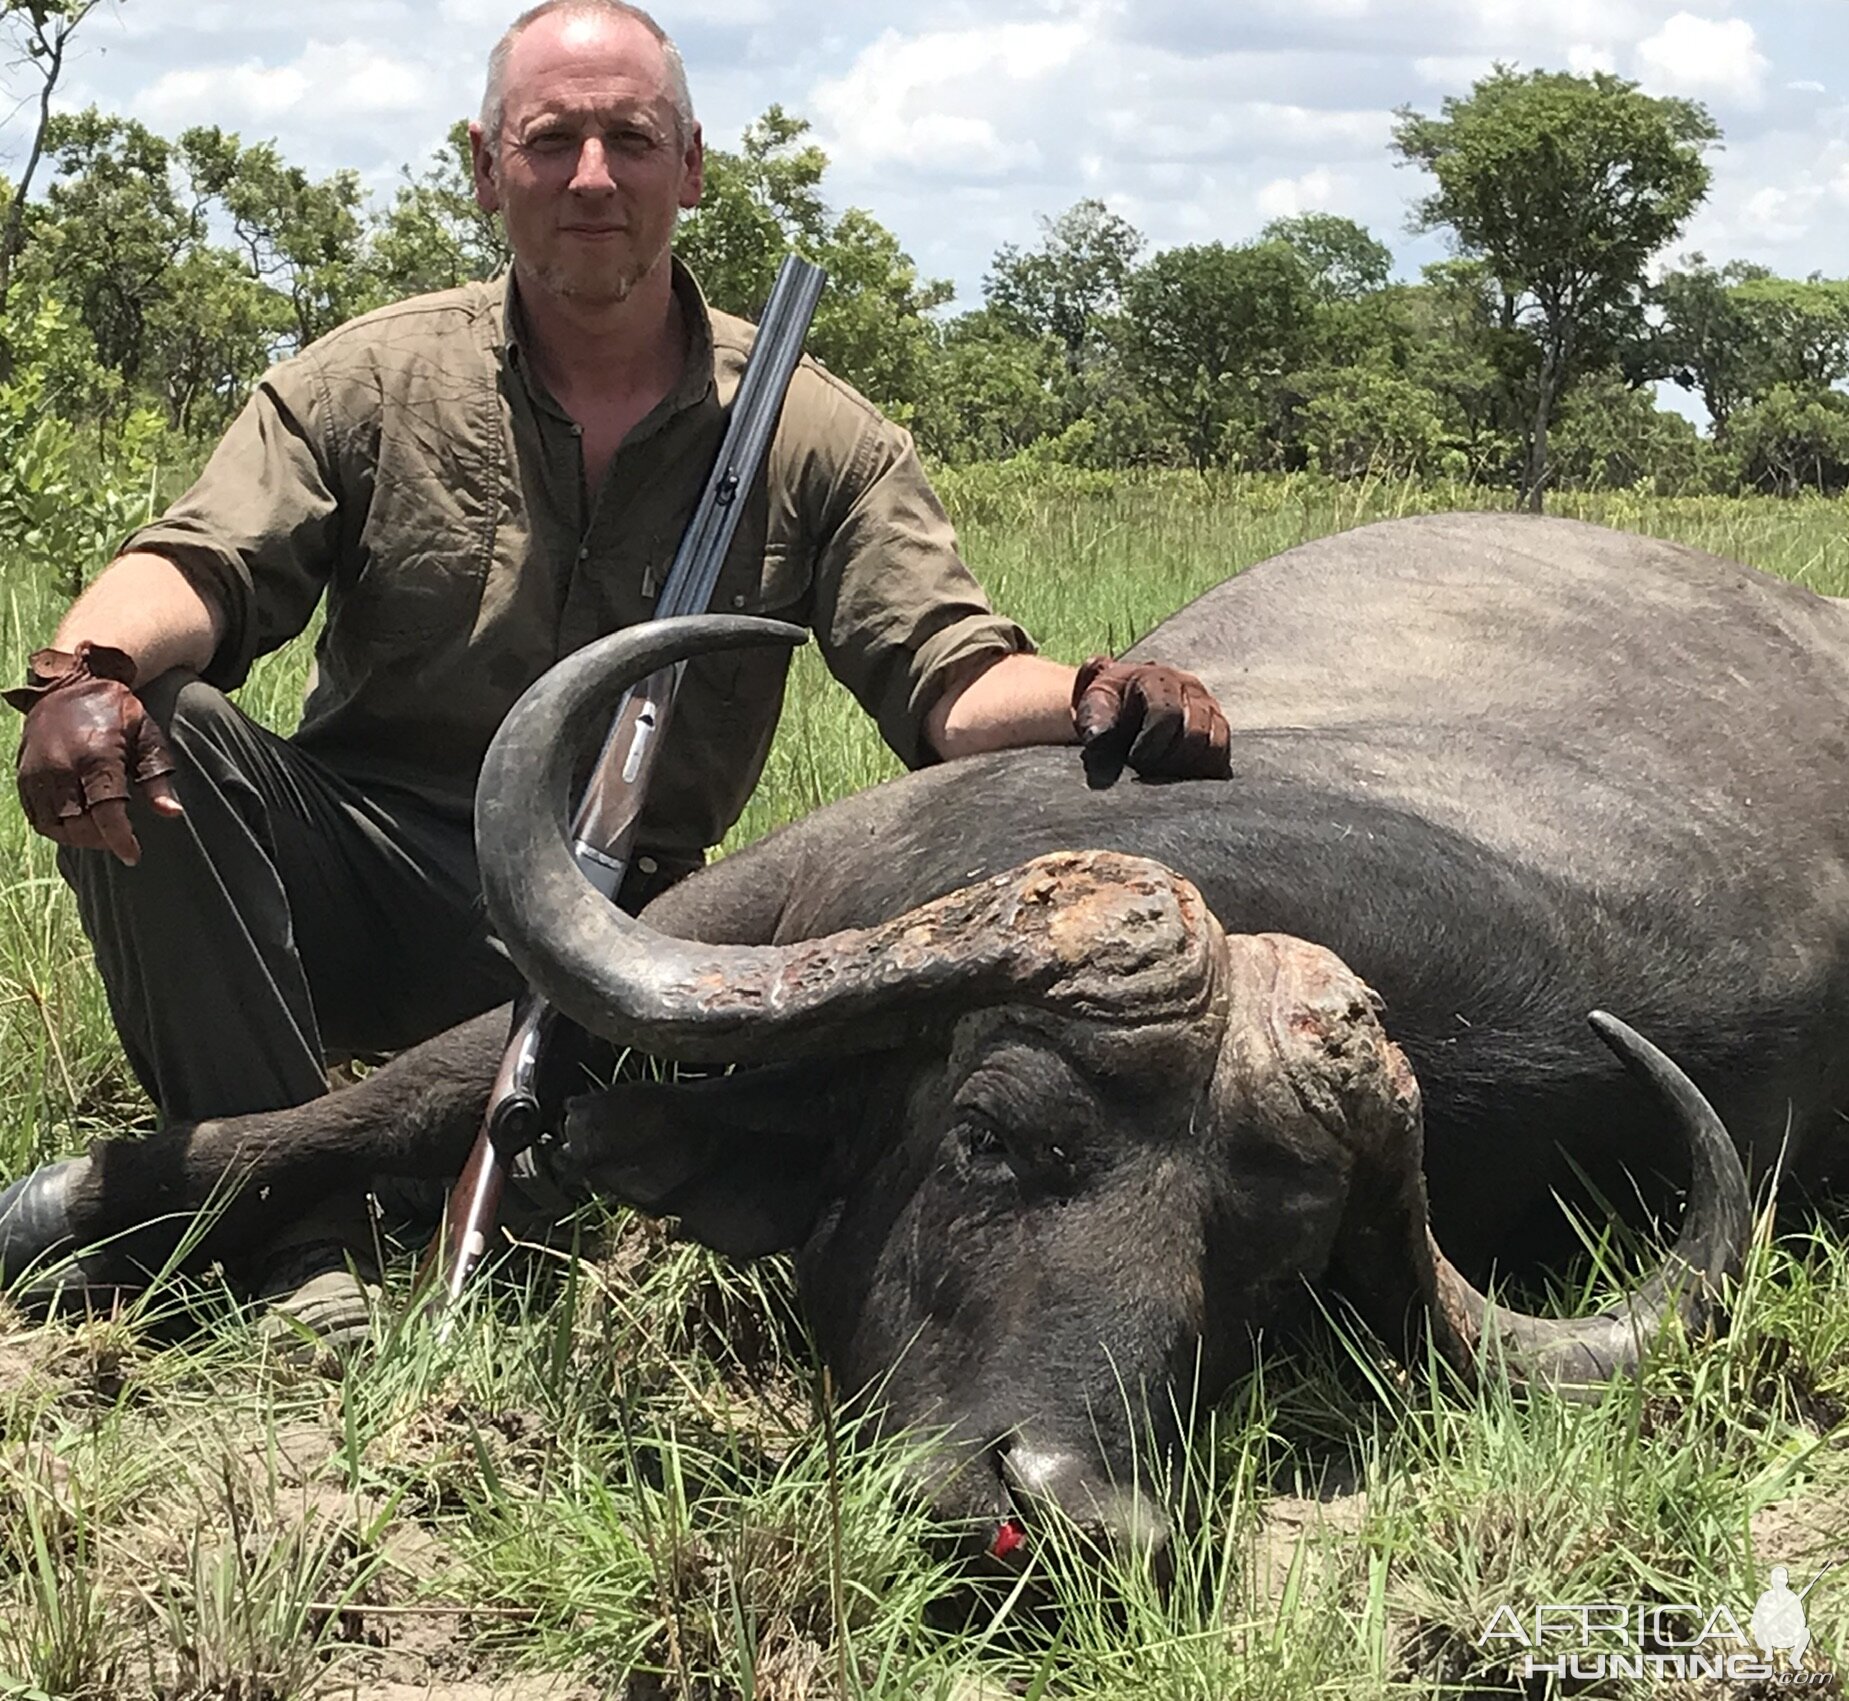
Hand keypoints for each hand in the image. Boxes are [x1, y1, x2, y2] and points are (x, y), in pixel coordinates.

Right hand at [6, 643, 180, 863]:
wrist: (70, 683)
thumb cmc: (117, 712)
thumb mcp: (147, 736)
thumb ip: (158, 776)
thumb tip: (172, 813)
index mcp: (95, 757)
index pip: (106, 811)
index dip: (120, 839)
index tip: (133, 856)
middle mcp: (60, 767)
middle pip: (79, 824)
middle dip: (102, 839)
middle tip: (121, 838)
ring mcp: (37, 772)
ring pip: (55, 825)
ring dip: (79, 837)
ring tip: (101, 833)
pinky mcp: (24, 776)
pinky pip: (37, 816)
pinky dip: (57, 828)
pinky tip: (78, 824)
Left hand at [1071, 655, 1231, 781]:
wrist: (1120, 704)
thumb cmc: (1106, 706)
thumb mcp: (1093, 705)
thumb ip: (1094, 716)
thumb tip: (1096, 736)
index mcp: (1157, 677)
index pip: (1167, 712)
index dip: (1151, 743)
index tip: (1134, 759)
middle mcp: (1190, 687)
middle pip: (1195, 732)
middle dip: (1169, 759)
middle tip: (1147, 771)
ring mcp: (1208, 706)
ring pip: (1213, 743)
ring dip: (1187, 767)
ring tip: (1162, 775)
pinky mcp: (1218, 726)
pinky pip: (1222, 753)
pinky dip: (1204, 769)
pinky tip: (1181, 777)